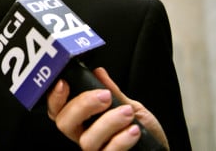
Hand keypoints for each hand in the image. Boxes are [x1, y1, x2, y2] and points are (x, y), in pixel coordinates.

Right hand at [47, 67, 168, 150]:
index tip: (64, 82)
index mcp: (84, 122)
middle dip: (81, 105)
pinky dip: (121, 140)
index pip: (58, 110)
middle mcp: (85, 137)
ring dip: (108, 122)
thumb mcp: (130, 107)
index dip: (54, 97)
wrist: (160, 150)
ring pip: (87, 140)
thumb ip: (114, 92)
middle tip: (104, 96)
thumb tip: (98, 72)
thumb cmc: (145, 132)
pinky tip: (134, 130)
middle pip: (64, 123)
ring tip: (127, 113)